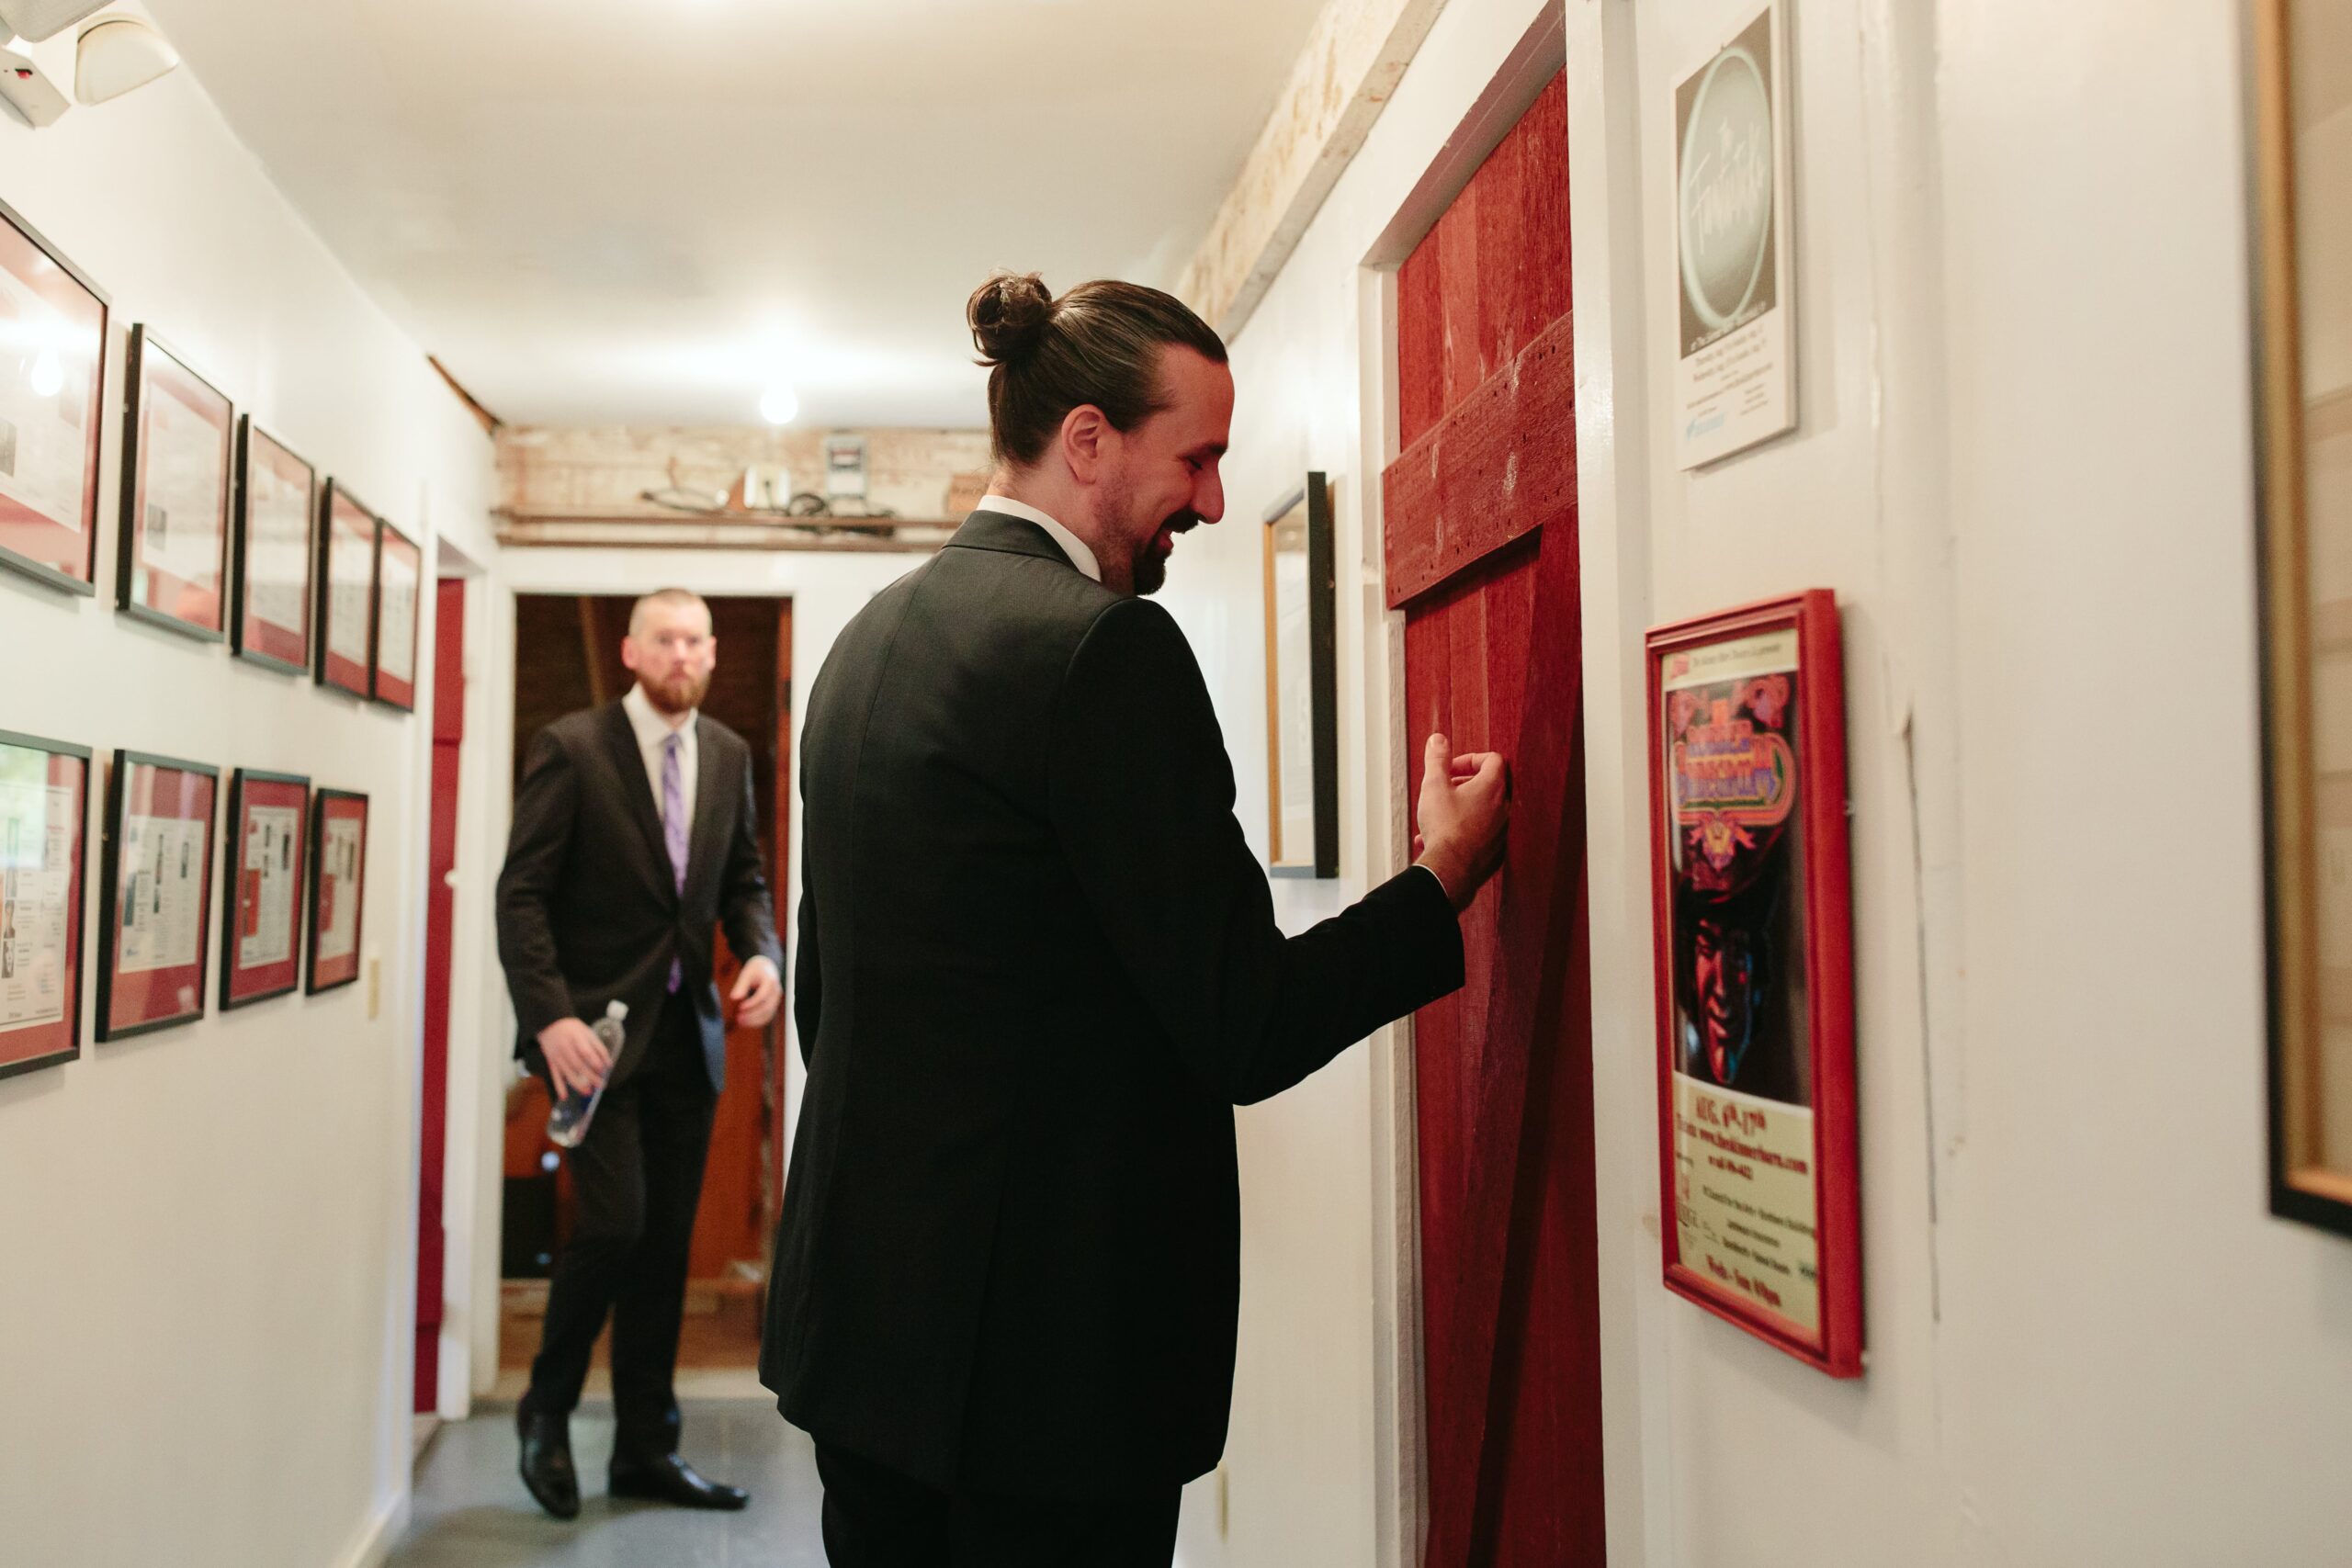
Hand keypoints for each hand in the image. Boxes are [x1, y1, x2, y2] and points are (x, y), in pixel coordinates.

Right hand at [538, 1017, 611, 1101]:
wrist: (549, 1024)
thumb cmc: (573, 1029)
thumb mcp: (587, 1032)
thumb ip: (598, 1047)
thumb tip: (608, 1064)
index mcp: (576, 1039)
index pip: (585, 1052)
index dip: (595, 1062)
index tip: (603, 1070)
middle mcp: (565, 1048)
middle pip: (578, 1065)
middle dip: (590, 1077)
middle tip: (600, 1085)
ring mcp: (557, 1057)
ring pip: (567, 1073)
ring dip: (577, 1085)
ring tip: (588, 1092)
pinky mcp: (551, 1062)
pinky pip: (555, 1076)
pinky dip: (559, 1087)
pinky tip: (564, 1097)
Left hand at [731, 956, 782, 1028]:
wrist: (766, 968)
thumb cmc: (754, 970)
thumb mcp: (746, 974)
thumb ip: (741, 986)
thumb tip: (734, 998)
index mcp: (770, 981)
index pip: (763, 995)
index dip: (752, 1003)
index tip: (740, 1007)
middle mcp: (776, 991)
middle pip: (767, 1007)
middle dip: (752, 1014)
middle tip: (738, 1018)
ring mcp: (776, 999)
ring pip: (768, 1014)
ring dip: (754, 1020)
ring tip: (739, 1022)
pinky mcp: (773, 1005)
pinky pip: (767, 1016)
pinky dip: (757, 1021)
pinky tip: (745, 1023)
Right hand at [1411, 731, 1509, 911]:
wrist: (1451, 870)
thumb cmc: (1445, 828)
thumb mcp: (1434, 786)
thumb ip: (1437, 759)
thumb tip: (1438, 740)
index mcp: (1492, 788)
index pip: (1493, 759)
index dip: (1471, 758)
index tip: (1452, 768)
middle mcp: (1504, 809)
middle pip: (1491, 785)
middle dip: (1465, 783)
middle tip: (1447, 787)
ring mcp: (1502, 832)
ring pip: (1484, 812)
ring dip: (1463, 808)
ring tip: (1439, 814)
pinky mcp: (1496, 852)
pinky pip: (1481, 835)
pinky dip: (1464, 832)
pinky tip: (1440, 840)